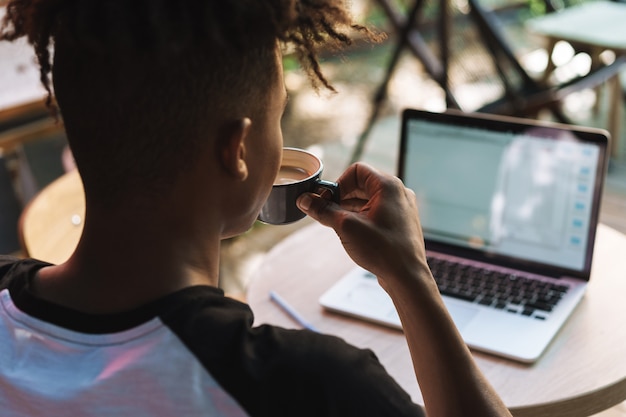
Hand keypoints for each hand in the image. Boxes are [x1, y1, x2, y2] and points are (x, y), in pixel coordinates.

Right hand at [297, 163, 429, 284]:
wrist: (407, 277)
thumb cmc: (382, 249)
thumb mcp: (346, 227)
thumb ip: (323, 210)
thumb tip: (304, 200)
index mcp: (388, 186)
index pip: (356, 170)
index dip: (338, 184)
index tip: (327, 201)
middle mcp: (398, 193)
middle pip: (362, 185)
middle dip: (341, 197)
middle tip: (328, 214)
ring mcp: (401, 208)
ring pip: (368, 200)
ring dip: (349, 209)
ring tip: (338, 226)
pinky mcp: (400, 223)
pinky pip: (377, 212)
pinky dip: (362, 218)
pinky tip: (352, 234)